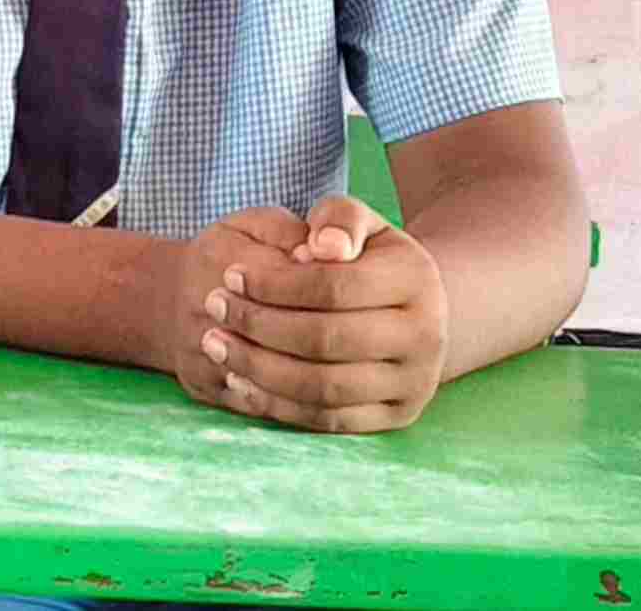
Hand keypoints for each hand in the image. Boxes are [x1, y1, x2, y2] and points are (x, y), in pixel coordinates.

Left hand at [198, 195, 450, 433]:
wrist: (406, 311)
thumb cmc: (363, 258)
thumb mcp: (355, 223)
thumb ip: (338, 220)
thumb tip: (323, 246)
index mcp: (416, 279)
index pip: (334, 286)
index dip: (275, 284)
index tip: (230, 275)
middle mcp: (426, 335)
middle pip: (326, 339)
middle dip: (259, 325)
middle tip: (214, 307)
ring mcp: (414, 381)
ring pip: (324, 386)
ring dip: (259, 368)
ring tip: (216, 344)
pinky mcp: (396, 416)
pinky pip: (329, 420)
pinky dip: (278, 403)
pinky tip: (240, 379)